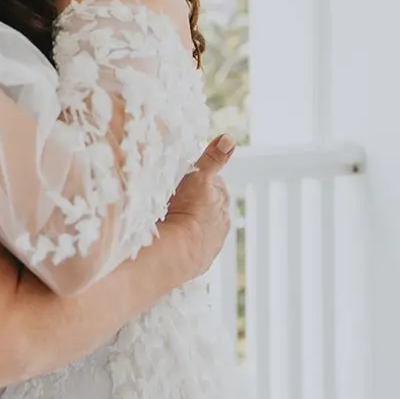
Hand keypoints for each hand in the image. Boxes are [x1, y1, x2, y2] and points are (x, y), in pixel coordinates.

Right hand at [157, 134, 235, 281]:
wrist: (178, 250)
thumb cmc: (187, 211)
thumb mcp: (198, 177)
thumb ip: (212, 158)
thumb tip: (229, 138)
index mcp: (222, 200)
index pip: (212, 184)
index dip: (198, 178)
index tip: (184, 178)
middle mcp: (222, 223)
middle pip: (207, 206)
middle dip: (194, 201)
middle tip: (174, 197)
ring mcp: (211, 243)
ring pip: (200, 226)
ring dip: (189, 222)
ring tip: (170, 219)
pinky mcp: (199, 260)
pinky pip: (192, 246)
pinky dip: (184, 241)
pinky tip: (172, 238)